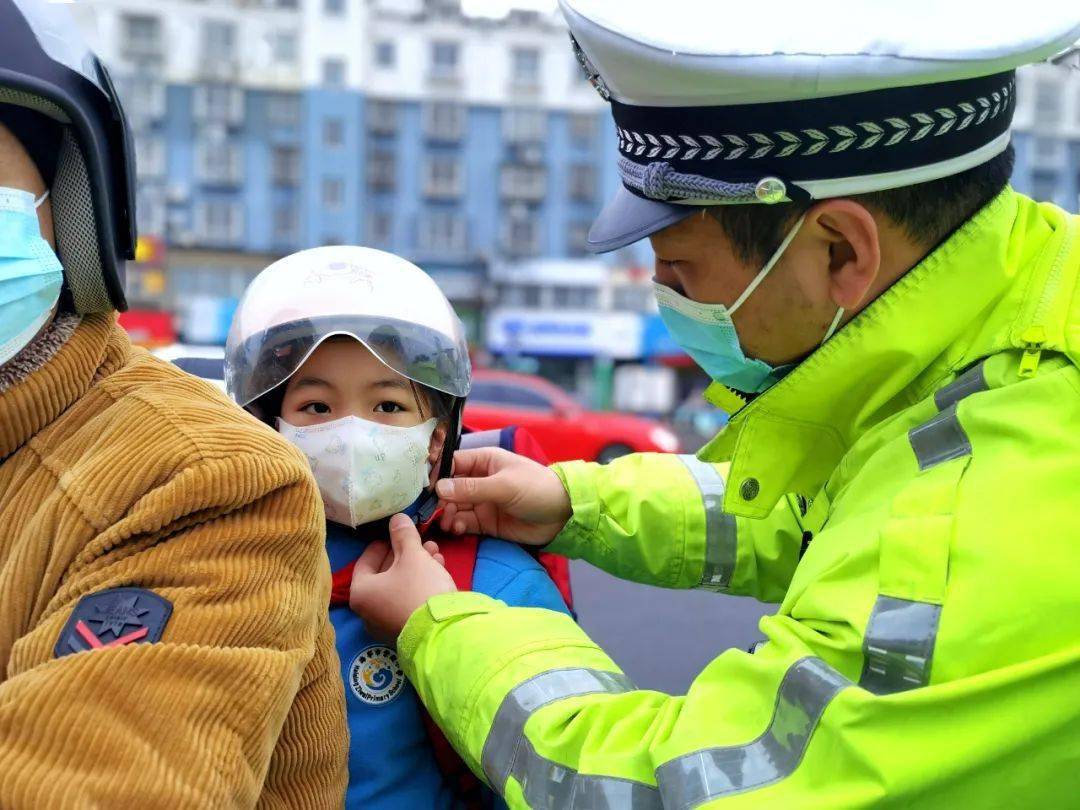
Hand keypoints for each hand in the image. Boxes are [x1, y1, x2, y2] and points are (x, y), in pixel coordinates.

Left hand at [349, 514, 455, 641]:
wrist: (443, 631)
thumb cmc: (419, 588)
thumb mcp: (412, 556)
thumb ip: (403, 535)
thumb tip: (396, 518)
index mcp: (361, 593)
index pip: (365, 562)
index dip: (381, 544)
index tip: (394, 534)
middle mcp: (368, 612)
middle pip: (385, 574)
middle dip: (405, 554)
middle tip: (420, 541)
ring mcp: (386, 624)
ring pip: (399, 586)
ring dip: (416, 566)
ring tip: (435, 552)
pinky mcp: (406, 630)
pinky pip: (408, 600)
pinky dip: (420, 584)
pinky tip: (438, 570)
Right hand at [435, 447, 571, 546]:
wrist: (563, 515)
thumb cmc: (537, 489)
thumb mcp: (505, 485)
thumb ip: (472, 488)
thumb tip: (439, 488)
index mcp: (484, 461)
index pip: (452, 463)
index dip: (436, 474)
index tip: (423, 488)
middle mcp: (479, 480)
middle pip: (449, 488)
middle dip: (440, 499)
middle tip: (438, 511)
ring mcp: (481, 502)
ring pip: (454, 507)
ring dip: (447, 514)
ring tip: (449, 523)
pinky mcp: (486, 522)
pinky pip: (463, 523)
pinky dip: (457, 526)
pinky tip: (457, 529)